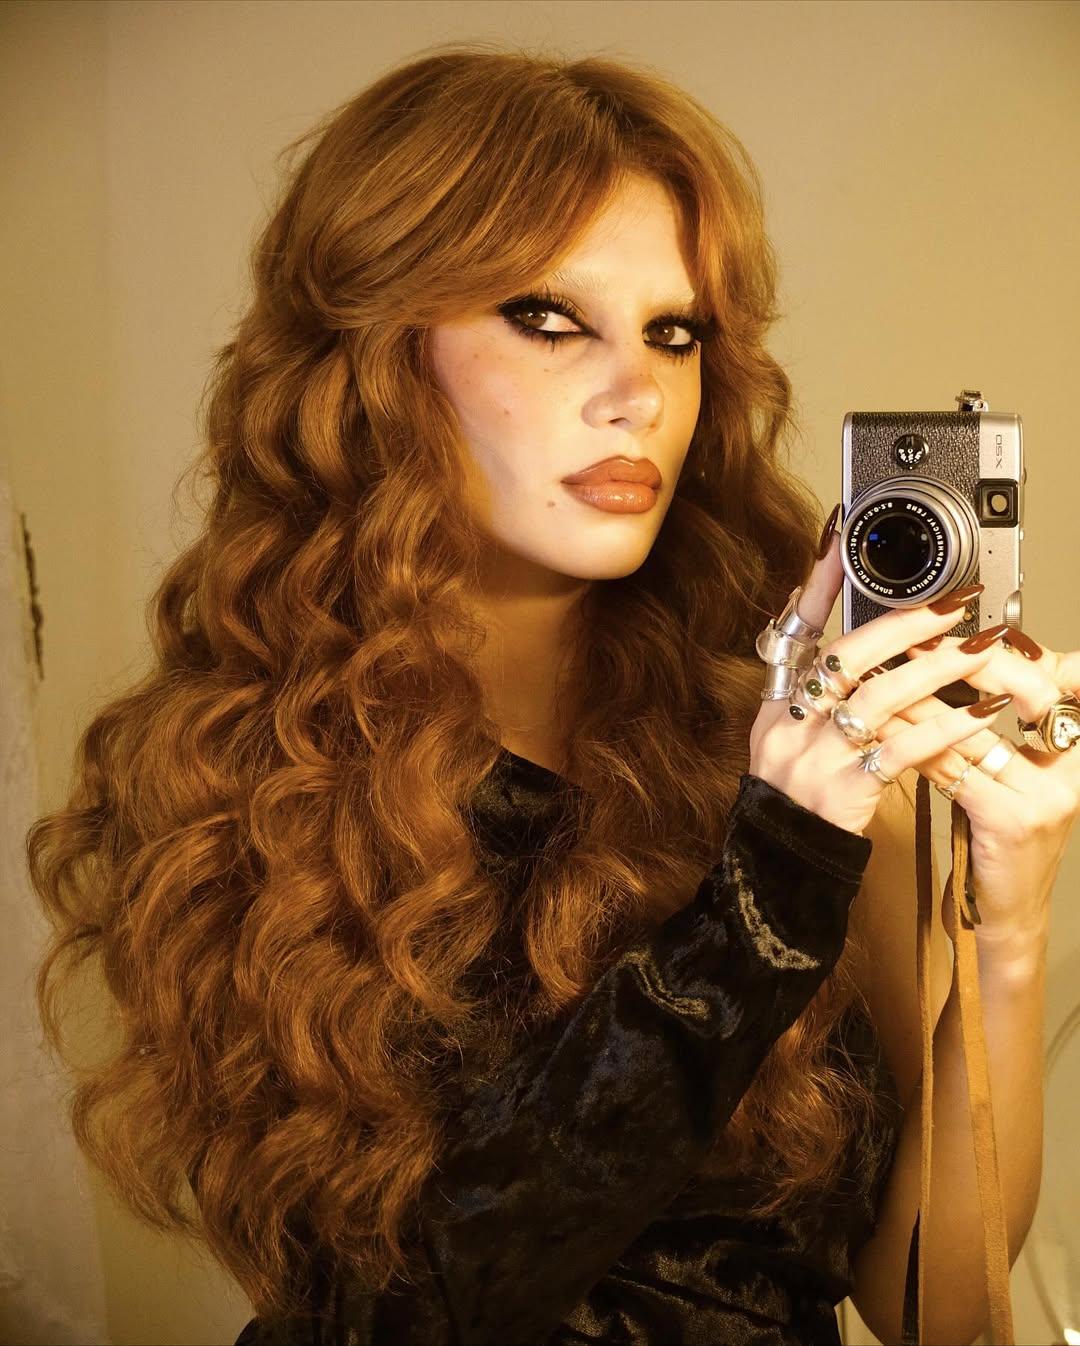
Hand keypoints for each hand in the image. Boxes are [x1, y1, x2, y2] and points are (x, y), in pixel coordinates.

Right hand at [748, 534, 1011, 835]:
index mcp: (776, 703)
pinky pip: (902, 750)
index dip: (820, 584)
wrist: (781, 864)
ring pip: (881, 697)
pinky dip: (944, 728)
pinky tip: (979, 714)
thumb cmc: (793, 796)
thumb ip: (801, 680)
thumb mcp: (781, 733)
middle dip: (906, 624)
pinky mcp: (843, 790)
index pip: (794, 629)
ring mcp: (813, 756)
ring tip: (983, 650)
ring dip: (939, 669)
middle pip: (847, 656)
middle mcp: (789, 723)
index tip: (843, 539)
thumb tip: (809, 612)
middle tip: (955, 602)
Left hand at [883, 626, 1079, 954]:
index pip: (1063, 676)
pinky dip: (915, 745)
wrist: (1004, 912)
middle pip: (1028, 690)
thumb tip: (954, 662)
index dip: (1014, 648)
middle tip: (917, 641)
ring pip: (977, 729)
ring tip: (885, 675)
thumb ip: (994, 727)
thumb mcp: (1010, 774)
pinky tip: (885, 730)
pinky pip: (955, 769)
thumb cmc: (1000, 836)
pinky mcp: (1014, 820)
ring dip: (922, 699)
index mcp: (1077, 746)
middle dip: (967, 660)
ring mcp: (1048, 795)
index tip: (962, 627)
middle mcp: (1074, 766)